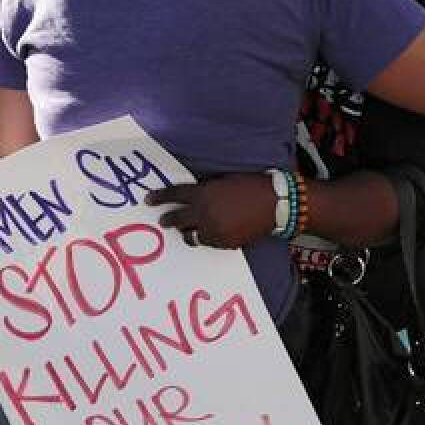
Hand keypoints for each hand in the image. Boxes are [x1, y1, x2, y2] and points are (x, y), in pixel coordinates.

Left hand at [145, 174, 275, 249]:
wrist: (276, 203)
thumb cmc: (251, 185)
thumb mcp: (224, 181)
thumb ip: (206, 189)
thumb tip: (193, 196)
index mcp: (203, 194)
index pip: (174, 195)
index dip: (160, 198)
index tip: (148, 200)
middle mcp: (205, 214)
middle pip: (177, 219)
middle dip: (168, 219)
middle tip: (163, 220)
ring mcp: (214, 231)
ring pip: (191, 236)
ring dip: (188, 231)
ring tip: (189, 230)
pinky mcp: (225, 243)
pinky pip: (209, 243)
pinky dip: (208, 237)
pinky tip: (212, 233)